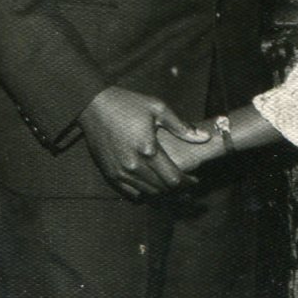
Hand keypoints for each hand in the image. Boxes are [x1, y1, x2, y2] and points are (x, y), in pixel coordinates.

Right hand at [77, 86, 210, 199]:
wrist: (92, 105)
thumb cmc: (127, 104)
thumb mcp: (157, 108)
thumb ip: (181, 126)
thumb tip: (204, 137)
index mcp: (148, 150)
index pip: (174, 179)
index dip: (188, 183)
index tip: (195, 180)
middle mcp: (134, 166)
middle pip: (162, 189)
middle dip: (178, 189)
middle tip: (186, 183)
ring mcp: (120, 172)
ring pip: (148, 193)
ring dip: (162, 191)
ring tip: (170, 183)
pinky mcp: (110, 174)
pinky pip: (131, 193)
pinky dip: (144, 192)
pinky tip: (151, 184)